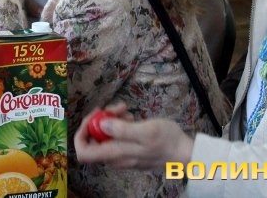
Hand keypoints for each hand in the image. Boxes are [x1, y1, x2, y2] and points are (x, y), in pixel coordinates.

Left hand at [74, 102, 193, 169]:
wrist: (185, 153)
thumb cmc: (168, 142)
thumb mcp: (146, 131)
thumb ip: (122, 130)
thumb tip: (101, 126)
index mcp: (115, 154)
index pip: (83, 152)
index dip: (82, 133)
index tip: (93, 117)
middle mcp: (115, 157)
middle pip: (94, 139)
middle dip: (100, 120)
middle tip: (114, 108)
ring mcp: (122, 154)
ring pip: (105, 135)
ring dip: (111, 119)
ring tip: (126, 110)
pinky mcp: (130, 149)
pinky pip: (116, 136)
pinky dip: (119, 124)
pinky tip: (131, 116)